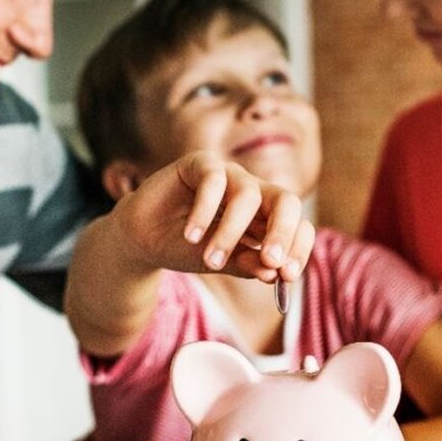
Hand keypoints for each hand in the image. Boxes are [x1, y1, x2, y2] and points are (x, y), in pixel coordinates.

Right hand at [111, 152, 313, 282]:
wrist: (143, 238)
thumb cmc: (185, 248)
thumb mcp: (220, 262)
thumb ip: (247, 264)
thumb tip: (274, 273)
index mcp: (265, 218)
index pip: (298, 226)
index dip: (298, 248)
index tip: (286, 276)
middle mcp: (253, 193)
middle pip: (286, 201)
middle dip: (282, 232)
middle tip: (270, 261)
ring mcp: (229, 175)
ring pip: (248, 195)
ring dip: (231, 232)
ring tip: (211, 261)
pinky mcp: (200, 164)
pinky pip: (213, 180)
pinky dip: (204, 211)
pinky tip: (191, 236)